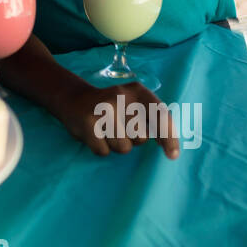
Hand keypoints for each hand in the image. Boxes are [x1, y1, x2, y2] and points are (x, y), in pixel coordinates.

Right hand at [56, 79, 179, 159]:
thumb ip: (155, 120)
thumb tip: (171, 150)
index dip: (169, 136)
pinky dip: (101, 148)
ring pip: (123, 148)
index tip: (172, 156)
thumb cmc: (113, 107)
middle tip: (119, 126)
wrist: (73, 98)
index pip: (160, 114)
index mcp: (137, 91)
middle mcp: (121, 97)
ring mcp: (103, 109)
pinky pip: (104, 151)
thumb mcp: (135, 103)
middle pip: (141, 138)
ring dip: (116, 144)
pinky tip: (95, 134)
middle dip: (133, 139)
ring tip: (106, 130)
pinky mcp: (87, 123)